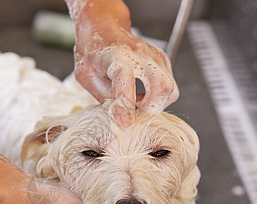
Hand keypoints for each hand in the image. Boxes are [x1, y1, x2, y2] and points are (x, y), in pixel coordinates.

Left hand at [70, 1, 178, 126]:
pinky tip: (144, 93)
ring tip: (139, 102)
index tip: (124, 122)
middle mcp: (139, 53)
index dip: (126, 104)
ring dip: (156, 103)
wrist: (103, 27)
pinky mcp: (162, 59)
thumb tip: (120, 113)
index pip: (125, 80)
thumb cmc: (92, 51)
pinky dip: (160, 96)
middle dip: (152, 108)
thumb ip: (103, 95)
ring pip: (170, 88)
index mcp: (116, 56)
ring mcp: (154, 55)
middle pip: (162, 86)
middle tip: (136, 111)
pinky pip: (170, 85)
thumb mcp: (86, 75)